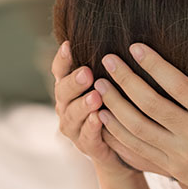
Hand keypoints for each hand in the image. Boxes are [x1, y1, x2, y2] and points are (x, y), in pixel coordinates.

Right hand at [51, 40, 156, 178]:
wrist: (122, 152)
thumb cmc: (117, 109)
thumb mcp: (112, 86)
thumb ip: (109, 67)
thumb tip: (127, 36)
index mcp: (70, 89)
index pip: (60, 71)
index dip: (62, 59)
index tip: (69, 45)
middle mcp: (67, 107)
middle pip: (62, 92)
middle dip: (74, 82)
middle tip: (86, 73)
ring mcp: (75, 129)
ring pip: (72, 116)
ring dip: (82, 105)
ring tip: (95, 96)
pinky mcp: (88, 148)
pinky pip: (87, 137)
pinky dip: (91, 128)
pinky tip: (98, 119)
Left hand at [94, 44, 187, 188]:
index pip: (179, 86)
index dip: (155, 65)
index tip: (134, 46)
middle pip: (151, 104)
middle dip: (125, 80)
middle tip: (107, 59)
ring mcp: (179, 154)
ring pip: (138, 128)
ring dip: (115, 105)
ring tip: (98, 84)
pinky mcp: (169, 168)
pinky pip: (136, 149)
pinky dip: (117, 132)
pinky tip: (102, 115)